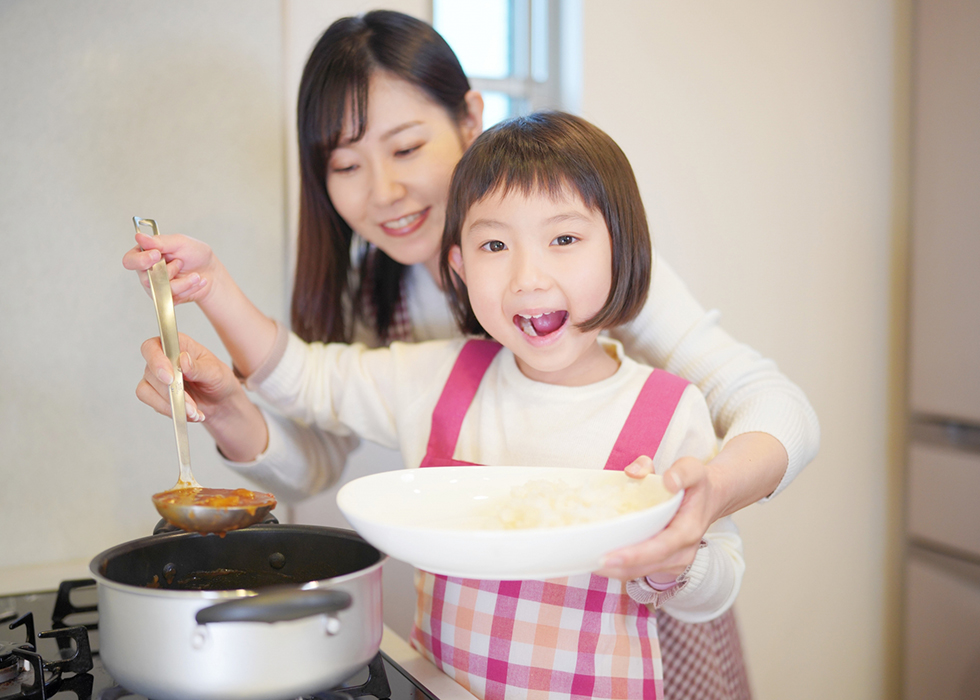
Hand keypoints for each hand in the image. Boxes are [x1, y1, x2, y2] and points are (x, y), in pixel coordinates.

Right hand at [122, 232, 217, 304]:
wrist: (211, 272)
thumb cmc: (195, 254)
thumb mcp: (180, 242)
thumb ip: (160, 242)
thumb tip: (140, 237)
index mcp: (145, 254)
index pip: (130, 260)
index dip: (141, 260)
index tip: (157, 255)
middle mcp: (147, 271)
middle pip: (146, 279)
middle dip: (168, 271)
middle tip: (180, 263)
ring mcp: (155, 286)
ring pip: (162, 289)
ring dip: (184, 281)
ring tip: (194, 274)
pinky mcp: (166, 298)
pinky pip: (173, 298)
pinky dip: (188, 288)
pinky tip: (195, 281)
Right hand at [136, 333, 269, 461]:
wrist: (220, 401)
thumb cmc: (218, 379)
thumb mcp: (215, 372)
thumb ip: (198, 367)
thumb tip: (183, 361)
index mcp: (178, 345)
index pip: (152, 346)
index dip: (156, 361)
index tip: (170, 378)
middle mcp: (163, 359)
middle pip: (150, 373)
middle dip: (171, 392)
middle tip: (190, 404)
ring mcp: (157, 377)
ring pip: (147, 391)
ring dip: (172, 405)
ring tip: (194, 411)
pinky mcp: (156, 394)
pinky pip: (154, 404)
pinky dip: (172, 411)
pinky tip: (190, 413)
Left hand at [596, 456, 713, 581]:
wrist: (710, 499)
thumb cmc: (697, 484)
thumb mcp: (693, 468)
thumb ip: (679, 470)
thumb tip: (653, 476)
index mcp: (688, 530)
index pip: (660, 547)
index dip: (635, 554)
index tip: (610, 556)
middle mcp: (683, 552)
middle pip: (646, 566)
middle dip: (617, 567)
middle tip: (590, 560)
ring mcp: (675, 562)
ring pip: (641, 573)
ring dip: (615, 571)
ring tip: (589, 561)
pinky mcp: (665, 564)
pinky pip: (640, 570)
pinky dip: (620, 568)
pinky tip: (599, 559)